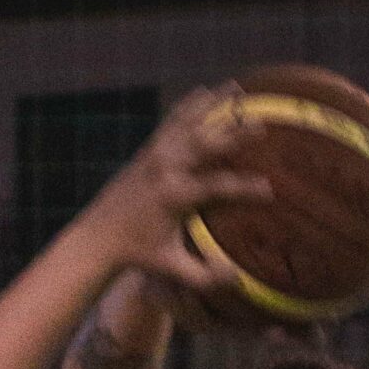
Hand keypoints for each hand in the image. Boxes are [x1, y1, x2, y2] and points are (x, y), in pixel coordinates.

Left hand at [85, 86, 273, 294]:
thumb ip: (204, 276)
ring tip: (238, 88)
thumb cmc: (138, 255)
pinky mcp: (147, 150)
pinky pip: (172, 121)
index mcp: (174, 197)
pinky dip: (189, 106)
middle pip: (207, 144)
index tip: (270, 190)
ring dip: (215, 104)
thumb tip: (237, 279)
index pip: (218, 188)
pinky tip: (205, 91)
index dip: (245, 189)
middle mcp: (166, 169)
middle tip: (263, 124)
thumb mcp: (171, 268)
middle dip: (236, 134)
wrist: (98, 239)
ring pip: (190, 122)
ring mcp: (155, 155)